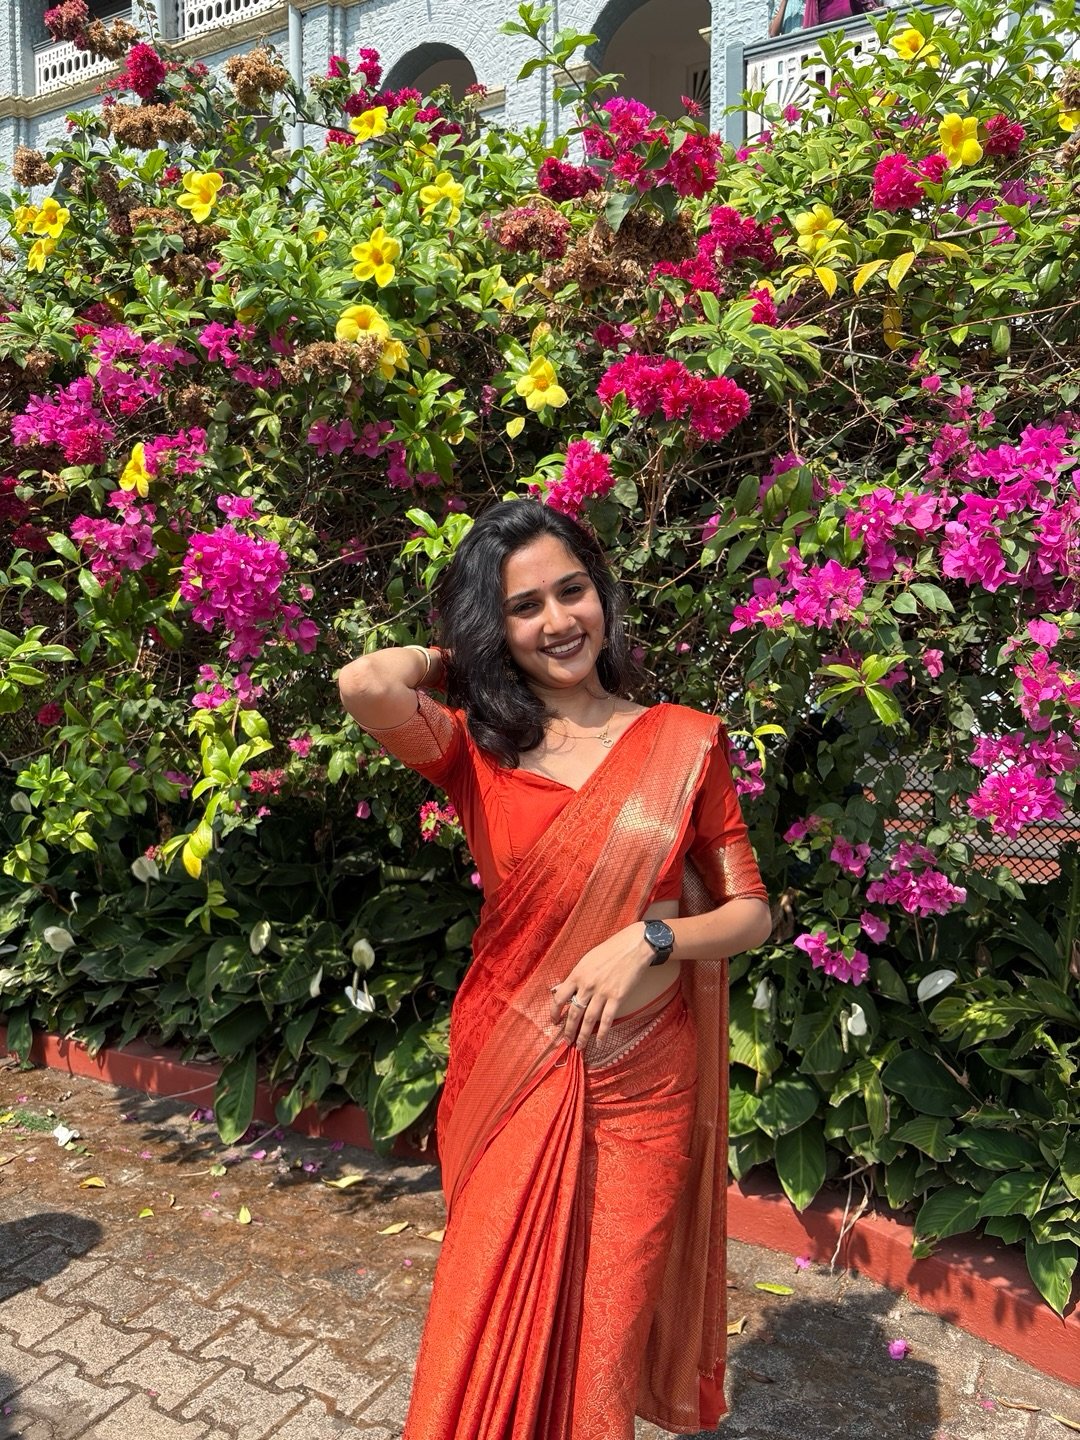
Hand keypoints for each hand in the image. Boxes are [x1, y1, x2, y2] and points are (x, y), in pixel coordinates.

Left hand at [549, 923, 653, 1050]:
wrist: (632, 947)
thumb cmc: (609, 951)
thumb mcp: (586, 960)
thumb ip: (574, 977)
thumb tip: (559, 990)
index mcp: (577, 975)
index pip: (559, 998)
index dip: (555, 1012)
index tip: (554, 1022)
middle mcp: (587, 985)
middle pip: (573, 1013)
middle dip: (568, 1030)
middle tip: (566, 1041)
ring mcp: (602, 992)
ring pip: (589, 1019)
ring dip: (583, 1035)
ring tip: (579, 1046)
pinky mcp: (617, 997)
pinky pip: (607, 1019)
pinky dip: (602, 1033)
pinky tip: (599, 1042)